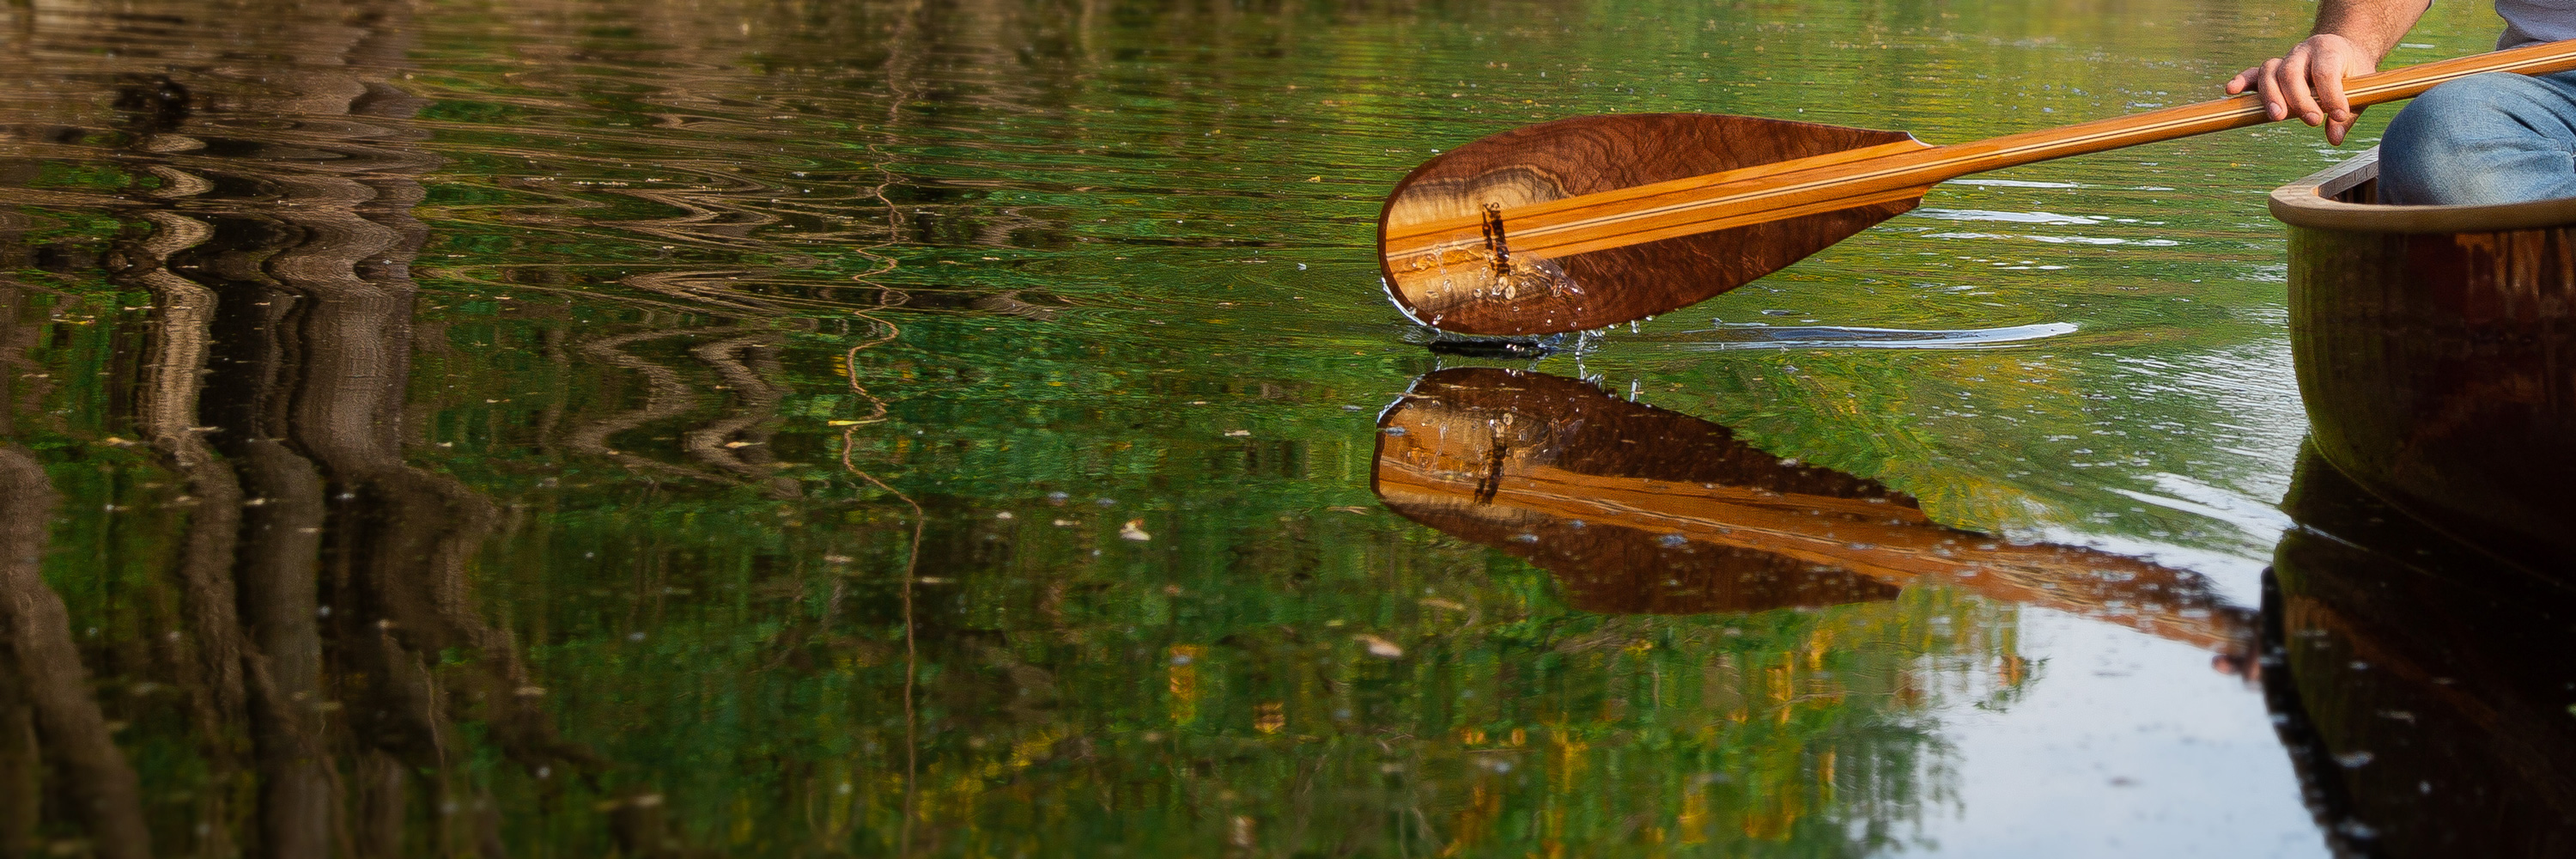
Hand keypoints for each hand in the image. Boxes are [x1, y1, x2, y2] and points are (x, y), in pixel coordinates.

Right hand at [2225, 34, 2381, 143]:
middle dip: (2299, 99)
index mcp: (2329, 50)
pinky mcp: (2272, 70)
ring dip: (2271, 96)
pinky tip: (2232, 91)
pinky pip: (2253, 74)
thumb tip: (2335, 138)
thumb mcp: (2360, 89)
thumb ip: (2348, 114)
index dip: (2331, 95)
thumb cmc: (2352, 72)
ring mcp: (2285, 59)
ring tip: (2278, 117)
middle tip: (2313, 121)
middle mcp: (2303, 51)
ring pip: (2270, 72)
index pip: (2325, 71)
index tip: (2339, 115)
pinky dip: (2242, 82)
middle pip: (2291, 72)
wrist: (2343, 52)